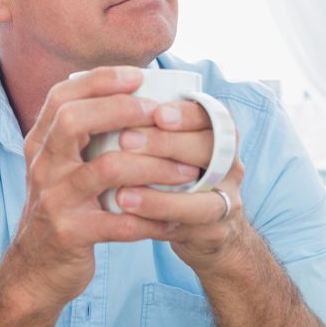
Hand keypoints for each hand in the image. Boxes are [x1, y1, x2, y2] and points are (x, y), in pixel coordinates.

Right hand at [10, 68, 196, 309]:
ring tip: (186, 170)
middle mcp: (42, 166)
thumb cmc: (61, 210)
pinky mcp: (70, 234)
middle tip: (160, 113)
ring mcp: (54, 200)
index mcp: (40, 145)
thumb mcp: (57, 169)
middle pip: (74, 121)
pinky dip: (152, 220)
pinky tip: (175, 222)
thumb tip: (128, 95)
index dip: (99, 80)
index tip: (137, 76)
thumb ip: (79, 137)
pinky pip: (119, 222)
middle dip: (121, 109)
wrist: (35, 269)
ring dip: (153, 166)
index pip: (61, 97)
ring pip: (106, 169)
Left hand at [112, 101, 246, 272]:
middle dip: (167, 144)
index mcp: (217, 134)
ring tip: (121, 193)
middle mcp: (229, 164)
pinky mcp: (214, 230)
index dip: (186, 113)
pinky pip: (190, 226)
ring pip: (205, 195)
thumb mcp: (163, 145)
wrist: (199, 225)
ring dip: (161, 194)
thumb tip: (96, 96)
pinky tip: (129, 215)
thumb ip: (143, 124)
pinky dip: (157, 219)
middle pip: (210, 148)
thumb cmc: (171, 173)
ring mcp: (227, 199)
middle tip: (125, 141)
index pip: (210, 115)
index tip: (156, 113)